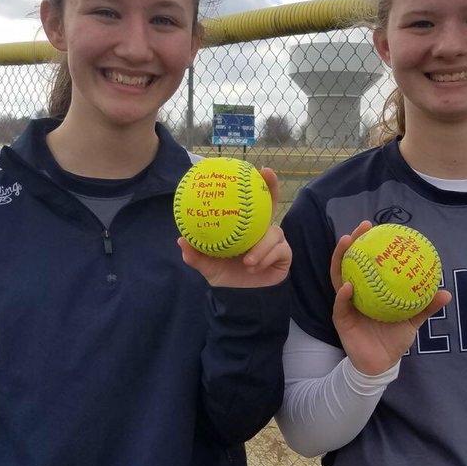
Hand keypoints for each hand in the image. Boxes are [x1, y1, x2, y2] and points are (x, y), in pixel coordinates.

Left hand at [178, 168, 291, 288]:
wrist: (241, 298)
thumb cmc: (226, 276)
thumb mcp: (208, 266)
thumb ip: (196, 255)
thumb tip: (181, 241)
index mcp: (245, 226)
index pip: (251, 202)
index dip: (253, 184)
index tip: (255, 167)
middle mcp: (262, 229)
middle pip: (271, 204)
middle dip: (272, 187)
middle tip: (267, 174)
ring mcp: (275, 241)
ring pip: (274, 233)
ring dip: (260, 247)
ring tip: (248, 261)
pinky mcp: (285, 254)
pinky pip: (279, 250)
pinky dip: (265, 258)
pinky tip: (254, 267)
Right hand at [331, 221, 451, 375]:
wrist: (382, 364)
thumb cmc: (394, 339)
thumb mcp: (412, 321)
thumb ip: (425, 306)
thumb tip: (446, 292)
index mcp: (369, 290)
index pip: (366, 262)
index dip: (369, 244)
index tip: (375, 226)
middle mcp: (355, 293)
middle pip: (349, 263)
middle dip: (352, 243)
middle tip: (362, 227)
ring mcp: (345, 305)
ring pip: (338, 278)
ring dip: (340, 260)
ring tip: (347, 244)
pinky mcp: (341, 320)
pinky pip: (340, 306)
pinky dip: (343, 296)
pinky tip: (348, 286)